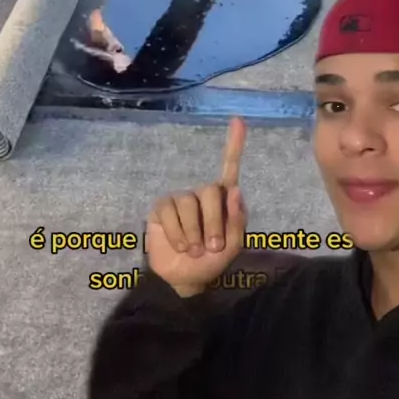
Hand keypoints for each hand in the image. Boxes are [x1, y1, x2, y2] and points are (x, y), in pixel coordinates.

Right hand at [146, 117, 247, 296]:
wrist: (186, 279)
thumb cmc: (213, 261)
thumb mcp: (233, 246)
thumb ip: (236, 220)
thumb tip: (234, 190)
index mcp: (224, 199)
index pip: (229, 168)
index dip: (234, 144)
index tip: (237, 120)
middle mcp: (202, 194)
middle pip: (209, 191)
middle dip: (212, 222)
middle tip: (212, 247)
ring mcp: (180, 200)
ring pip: (188, 203)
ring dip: (194, 232)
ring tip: (194, 250)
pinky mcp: (161, 209)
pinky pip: (169, 212)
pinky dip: (177, 233)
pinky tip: (179, 245)